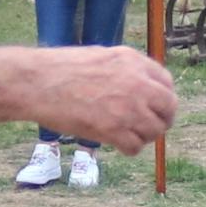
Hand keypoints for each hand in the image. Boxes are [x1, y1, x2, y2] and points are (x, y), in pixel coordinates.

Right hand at [26, 46, 178, 152]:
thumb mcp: (102, 57)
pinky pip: (135, 147)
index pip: (167, 83)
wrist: (37, 82)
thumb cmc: (61, 69)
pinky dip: (128, 149)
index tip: (154, 108)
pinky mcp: (114, 130)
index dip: (162, 98)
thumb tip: (141, 89)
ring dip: (143, 136)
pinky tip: (116, 144)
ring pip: (154, 131)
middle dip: (161, 120)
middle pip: (168, 108)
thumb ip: (125, 71)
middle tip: (147, 128)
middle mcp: (137, 83)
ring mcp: (128, 107)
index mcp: (134, 61)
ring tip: (125, 135)